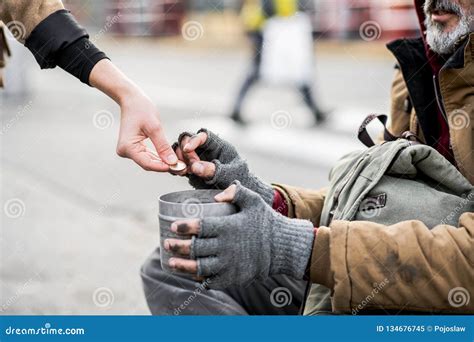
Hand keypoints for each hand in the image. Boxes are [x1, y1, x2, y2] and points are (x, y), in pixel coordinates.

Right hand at [89, 59, 176, 170]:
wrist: (131, 100)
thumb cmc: (141, 109)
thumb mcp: (155, 127)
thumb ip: (163, 146)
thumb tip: (172, 162)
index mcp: (127, 147)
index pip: (148, 163)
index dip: (164, 167)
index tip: (179, 168)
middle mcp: (125, 151)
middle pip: (148, 164)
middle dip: (165, 166)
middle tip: (183, 168)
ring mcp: (128, 150)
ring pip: (149, 161)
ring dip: (163, 163)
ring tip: (180, 164)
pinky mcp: (133, 148)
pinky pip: (147, 156)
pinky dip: (159, 157)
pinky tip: (171, 159)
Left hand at [163, 181, 314, 288]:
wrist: (283, 247)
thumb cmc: (266, 221)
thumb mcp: (254, 200)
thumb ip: (235, 192)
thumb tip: (216, 195)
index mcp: (229, 227)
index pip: (200, 227)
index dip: (185, 227)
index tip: (174, 226)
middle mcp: (226, 247)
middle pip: (195, 248)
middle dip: (178, 247)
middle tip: (167, 243)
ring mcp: (229, 265)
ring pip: (199, 267)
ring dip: (182, 266)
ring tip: (171, 263)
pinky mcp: (233, 277)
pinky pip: (211, 280)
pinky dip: (199, 278)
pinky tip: (191, 274)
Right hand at [174, 129, 273, 204]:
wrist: (238, 193)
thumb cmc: (238, 179)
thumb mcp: (229, 174)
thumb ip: (214, 170)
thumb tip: (195, 167)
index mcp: (218, 145)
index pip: (204, 135)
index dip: (194, 140)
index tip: (187, 149)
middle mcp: (205, 149)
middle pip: (188, 140)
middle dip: (185, 151)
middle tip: (189, 166)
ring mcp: (197, 158)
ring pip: (180, 150)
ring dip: (178, 158)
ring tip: (183, 170)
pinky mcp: (191, 168)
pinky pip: (178, 163)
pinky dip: (175, 166)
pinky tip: (178, 173)